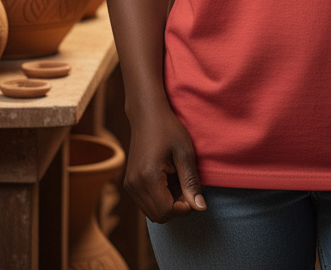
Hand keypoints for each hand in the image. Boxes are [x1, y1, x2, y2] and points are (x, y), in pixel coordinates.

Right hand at [124, 103, 205, 223]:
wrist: (147, 114)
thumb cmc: (169, 129)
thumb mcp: (185, 153)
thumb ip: (191, 182)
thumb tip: (200, 208)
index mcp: (147, 176)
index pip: (166, 211)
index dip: (184, 207)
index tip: (192, 191)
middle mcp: (134, 184)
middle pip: (158, 216)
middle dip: (176, 207)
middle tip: (186, 186)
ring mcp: (129, 184)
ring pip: (151, 212)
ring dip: (168, 204)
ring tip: (177, 180)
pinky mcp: (129, 183)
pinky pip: (146, 203)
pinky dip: (159, 199)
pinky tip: (168, 180)